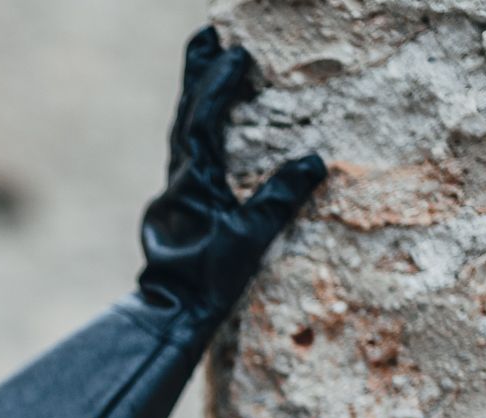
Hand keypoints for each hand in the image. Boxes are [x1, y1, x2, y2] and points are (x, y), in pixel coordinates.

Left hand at [137, 25, 326, 331]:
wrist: (170, 314)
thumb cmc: (207, 282)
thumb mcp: (251, 241)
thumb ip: (279, 199)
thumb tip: (315, 160)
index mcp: (195, 183)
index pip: (203, 123)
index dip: (218, 87)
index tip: (237, 54)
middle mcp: (179, 180)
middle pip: (185, 115)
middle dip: (197, 73)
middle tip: (208, 35)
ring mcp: (176, 190)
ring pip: (183, 131)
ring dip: (195, 94)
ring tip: (207, 61)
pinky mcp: (179, 203)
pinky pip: (186, 150)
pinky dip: (196, 124)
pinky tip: (205, 119)